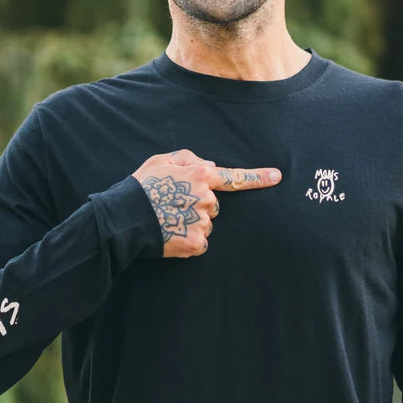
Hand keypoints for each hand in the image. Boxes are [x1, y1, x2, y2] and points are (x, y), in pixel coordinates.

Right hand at [133, 149, 281, 257]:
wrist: (124, 218)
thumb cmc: (141, 187)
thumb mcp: (160, 161)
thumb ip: (188, 159)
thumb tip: (209, 165)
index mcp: (199, 175)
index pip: (234, 177)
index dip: (258, 177)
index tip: (278, 177)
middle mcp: (205, 198)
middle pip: (214, 205)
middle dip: (198, 206)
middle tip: (173, 206)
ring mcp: (202, 221)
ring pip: (206, 224)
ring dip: (192, 224)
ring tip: (168, 220)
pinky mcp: (196, 243)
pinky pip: (201, 243)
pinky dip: (189, 241)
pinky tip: (171, 235)